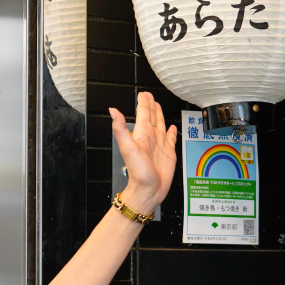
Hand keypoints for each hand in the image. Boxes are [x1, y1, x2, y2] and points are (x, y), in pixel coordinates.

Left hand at [109, 92, 177, 212]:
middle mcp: (151, 138)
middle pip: (152, 117)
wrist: (149, 190)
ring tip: (159, 105)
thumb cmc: (138, 172)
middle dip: (151, 105)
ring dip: (160, 115)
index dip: (143, 103)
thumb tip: (112, 111)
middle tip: (150, 95)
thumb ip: (120, 129)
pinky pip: (171, 139)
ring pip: (161, 125)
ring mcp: (160, 145)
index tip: (143, 94)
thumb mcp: (128, 148)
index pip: (142, 114)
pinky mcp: (169, 153)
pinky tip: (172, 127)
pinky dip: (172, 132)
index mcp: (142, 134)